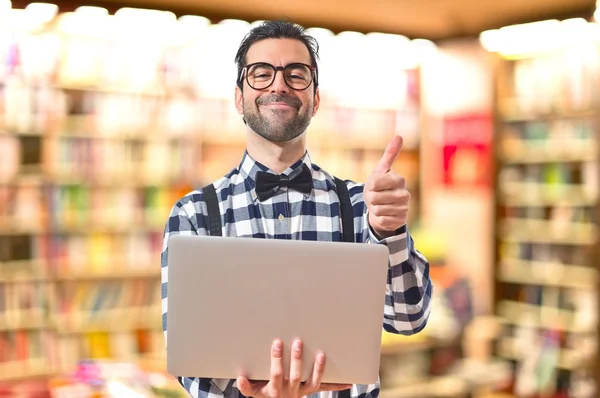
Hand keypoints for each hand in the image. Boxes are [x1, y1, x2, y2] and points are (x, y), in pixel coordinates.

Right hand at [236, 339, 351, 397]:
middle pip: (295, 376)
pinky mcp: (311, 390)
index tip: (277, 342)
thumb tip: (239, 378)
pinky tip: (350, 382)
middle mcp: (289, 392)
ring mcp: (302, 392)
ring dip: (318, 369)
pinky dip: (337, 385)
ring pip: (312, 382)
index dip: (277, 359)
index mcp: (274, 390)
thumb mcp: (253, 391)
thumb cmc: (263, 391)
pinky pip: (325, 388)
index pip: (276, 374)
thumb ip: (246, 386)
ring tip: (321, 354)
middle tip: (298, 342)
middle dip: (296, 359)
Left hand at [364, 135, 409, 238]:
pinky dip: (378, 218)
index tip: (375, 185)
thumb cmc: (380, 186)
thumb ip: (390, 154)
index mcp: (400, 179)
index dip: (370, 185)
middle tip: (376, 197)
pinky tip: (384, 215)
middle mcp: (405, 194)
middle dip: (371, 198)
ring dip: (374, 208)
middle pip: (374, 197)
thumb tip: (399, 136)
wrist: (382, 207)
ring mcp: (404, 209)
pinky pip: (381, 220)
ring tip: (380, 205)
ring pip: (377, 209)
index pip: (375, 182)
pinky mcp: (400, 221)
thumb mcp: (381, 170)